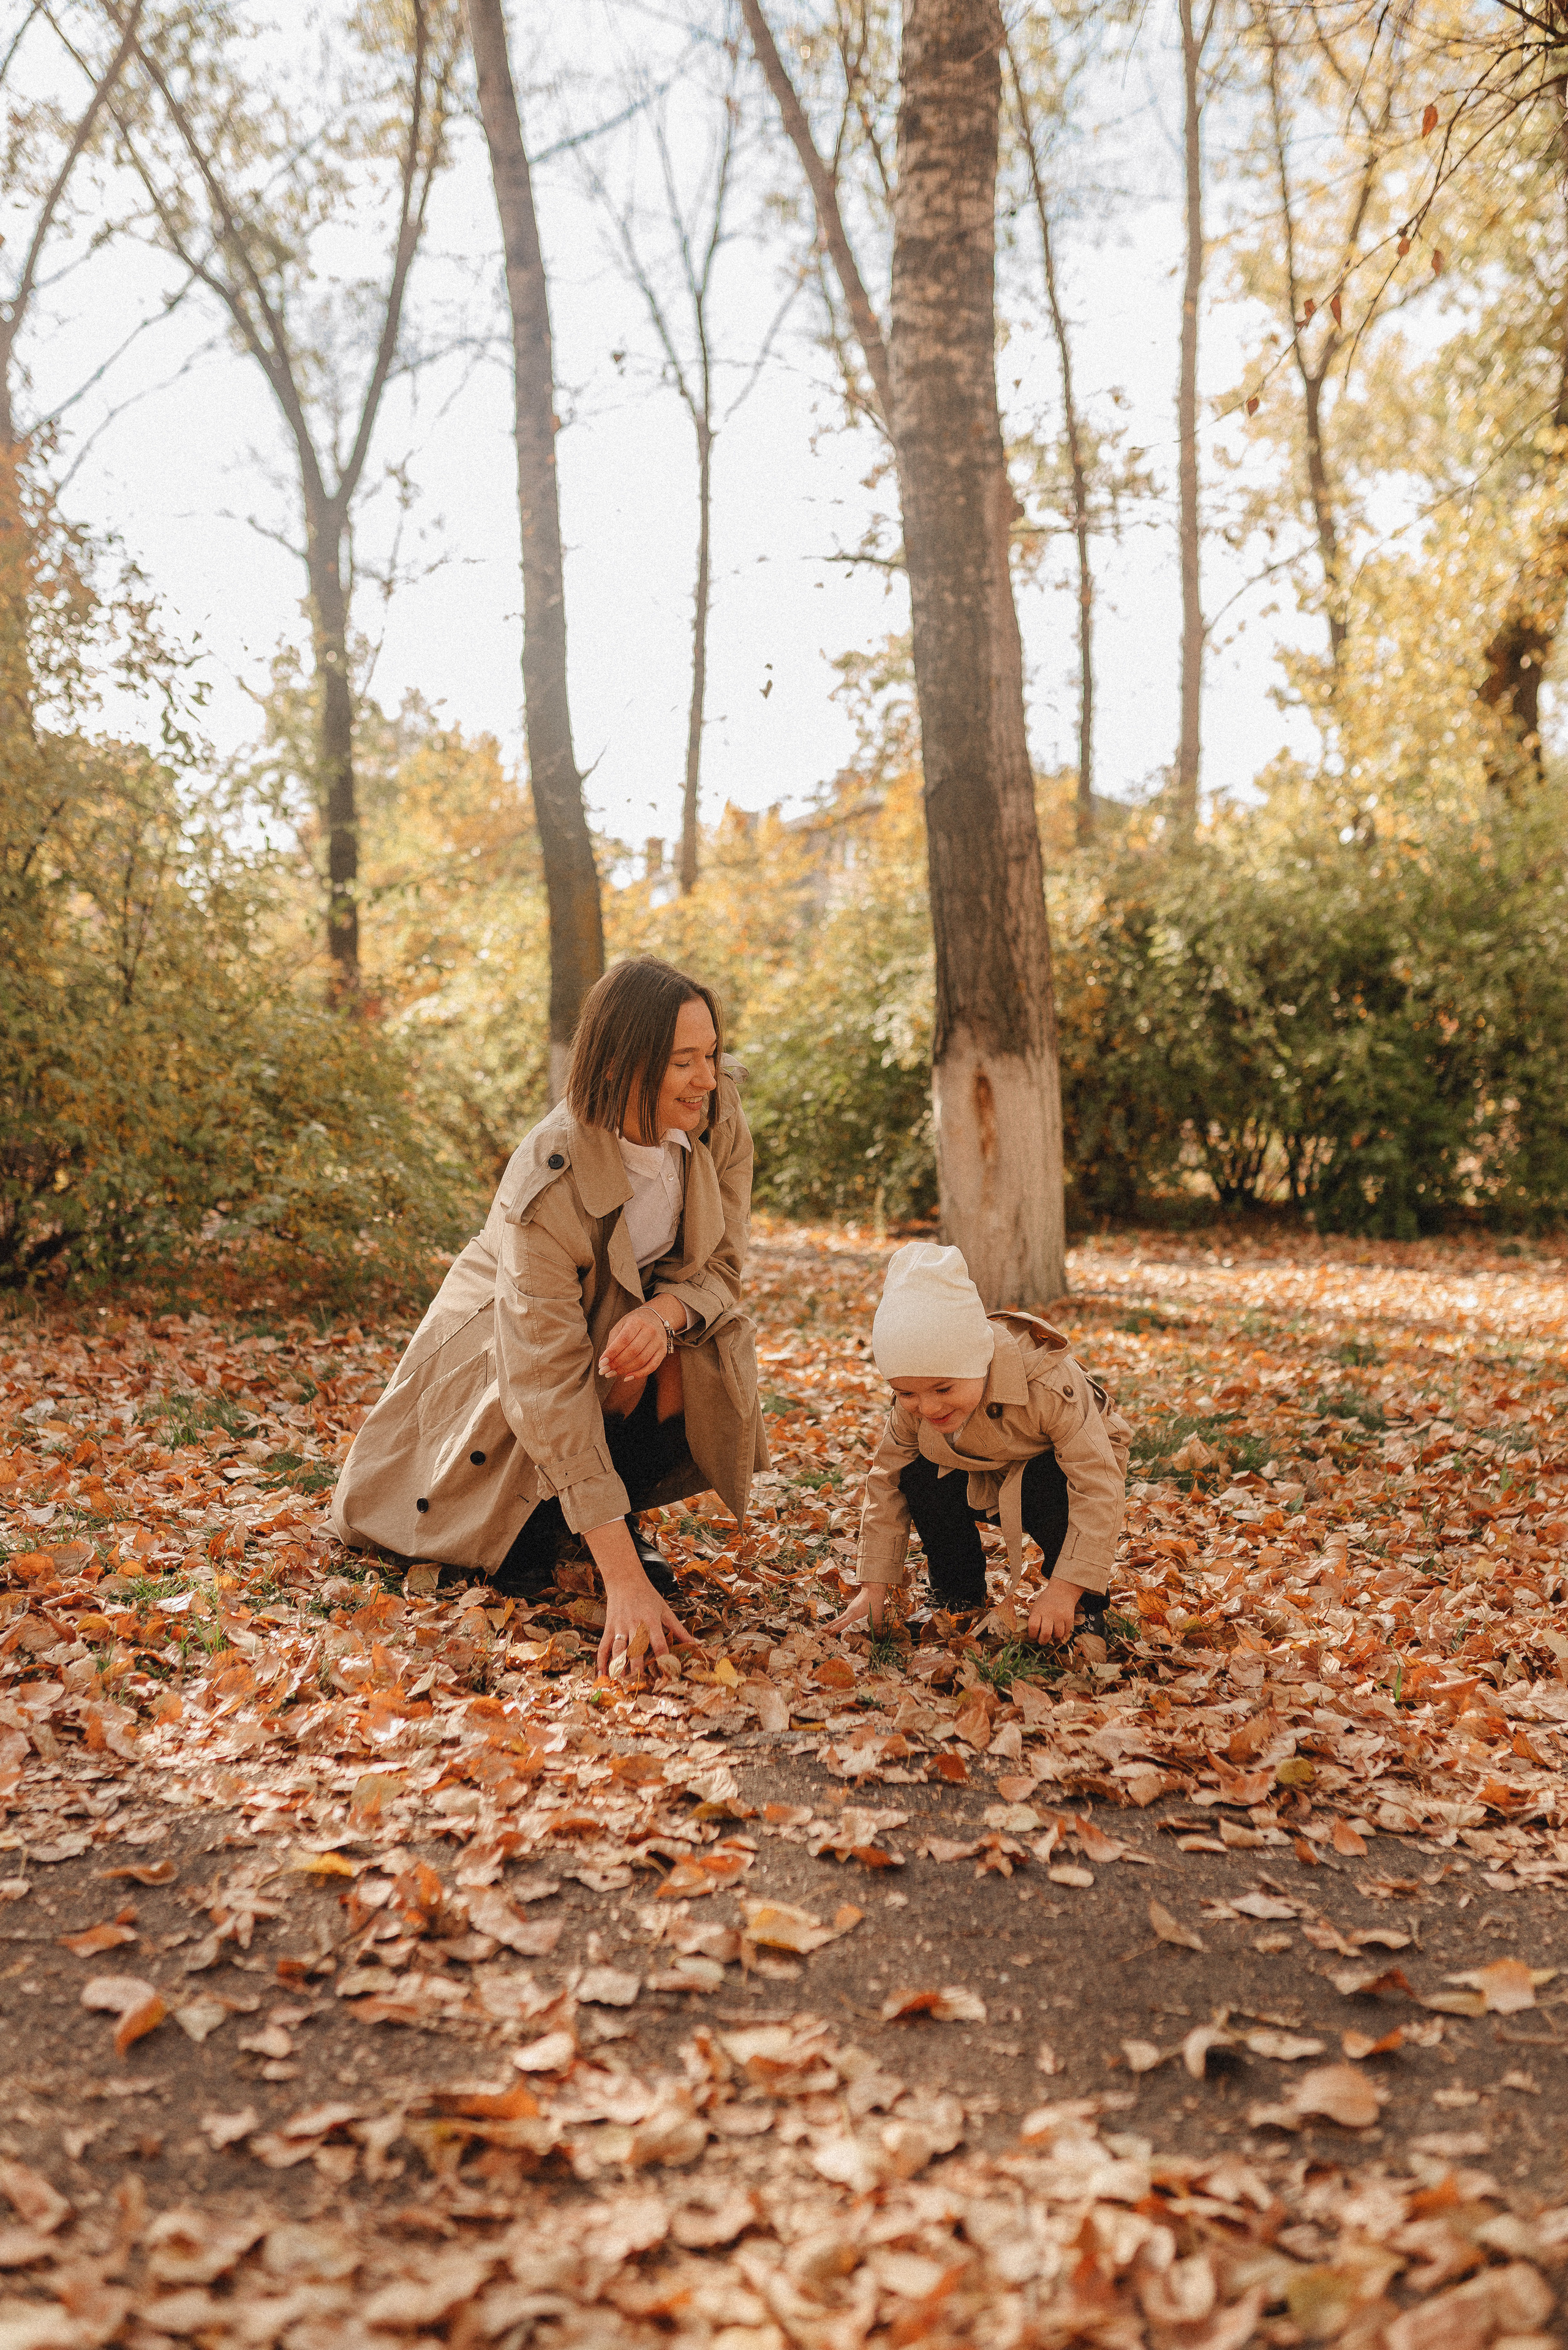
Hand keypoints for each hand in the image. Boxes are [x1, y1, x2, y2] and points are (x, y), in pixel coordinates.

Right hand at [585, 1514, 696, 1679]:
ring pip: (618, 1650)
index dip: (663, 1659)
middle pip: (637, 1649)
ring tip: (622, 1683)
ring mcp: (619, 1627)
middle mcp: (634, 1625)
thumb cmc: (648, 1596)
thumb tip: (697, 1645)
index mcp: (651, 1621)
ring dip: (620, 1666)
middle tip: (643, 1684)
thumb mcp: (666, 1611)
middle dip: (639, 1667)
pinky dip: (601, 1661)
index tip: (667, 1674)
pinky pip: (603, 1647)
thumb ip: (680, 1630)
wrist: (625, 1580)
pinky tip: (602, 1675)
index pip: (659, 1643)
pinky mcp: (608, 1628)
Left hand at [598, 1302, 682, 1379]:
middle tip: (604, 1371)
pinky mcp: (663, 1351)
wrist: (655, 1317)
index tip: (601, 1363)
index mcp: (637, 1321)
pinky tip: (627, 1377)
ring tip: (612, 1374)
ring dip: (625, 1370)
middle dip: (616, 1363)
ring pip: (641, 1360)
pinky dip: (639, 1374)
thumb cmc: (634, 1323)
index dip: (612, 1352)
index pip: (624, 1339)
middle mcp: (650, 1331)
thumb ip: (613, 1341)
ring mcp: (658, 1341)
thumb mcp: (621, 1325)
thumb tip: (604, 1361)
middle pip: (632, 1351)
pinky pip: (652, 1366)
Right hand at [825, 1584, 885, 1635]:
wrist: (873, 1588)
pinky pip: (842, 1618)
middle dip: (827, 1628)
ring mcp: (849, 1610)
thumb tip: (871, 1634)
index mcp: (853, 1614)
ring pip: (838, 1619)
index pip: (841, 1624)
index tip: (826, 1634)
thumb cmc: (875, 1602)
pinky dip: (837, 1623)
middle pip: (835, 1621)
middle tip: (819, 1633)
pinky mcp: (851, 1609)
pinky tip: (836, 1627)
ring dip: (831, 1625)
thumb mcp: (876, 1617)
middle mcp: (848, 1612)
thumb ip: (872, 1626)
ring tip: (823, 1632)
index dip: (834, 1630)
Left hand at [1027, 1578, 1084, 1643]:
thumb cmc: (1046, 1602)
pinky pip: (1066, 1632)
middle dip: (1043, 1641)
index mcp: (1038, 1610)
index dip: (1032, 1634)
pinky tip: (1059, 1630)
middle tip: (1042, 1641)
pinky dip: (1062, 1634)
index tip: (1033, 1635)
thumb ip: (1034, 1620)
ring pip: (1057, 1635)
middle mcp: (1049, 1613)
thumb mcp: (1036, 1607)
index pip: (1033, 1626)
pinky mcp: (1069, 1618)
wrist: (1062, 1592)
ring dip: (1054, 1637)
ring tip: (1052, 1634)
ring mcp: (1060, 1616)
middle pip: (1046, 1633)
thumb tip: (1033, 1636)